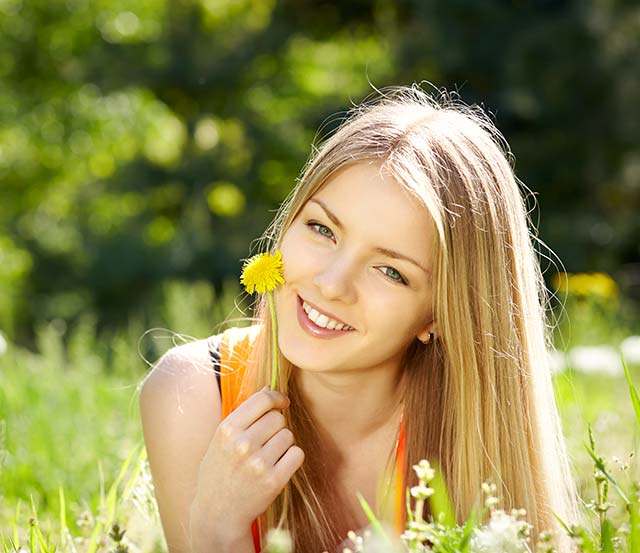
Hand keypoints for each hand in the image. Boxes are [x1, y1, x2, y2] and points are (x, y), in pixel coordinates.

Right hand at [189, 387, 304, 545]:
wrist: (217, 514)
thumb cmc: (220, 471)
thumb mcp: (221, 440)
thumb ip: (244, 414)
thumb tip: (269, 388)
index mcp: (227, 429)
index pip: (263, 399)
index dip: (277, 397)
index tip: (283, 403)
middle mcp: (242, 444)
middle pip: (278, 418)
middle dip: (276, 426)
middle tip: (266, 442)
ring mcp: (258, 463)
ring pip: (288, 436)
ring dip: (283, 444)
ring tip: (267, 458)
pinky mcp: (273, 481)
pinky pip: (297, 454)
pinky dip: (291, 459)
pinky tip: (277, 467)